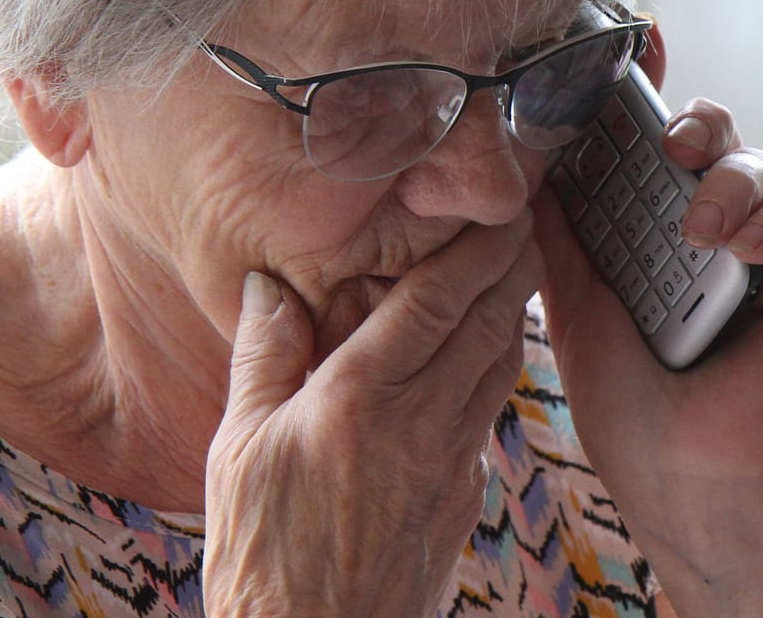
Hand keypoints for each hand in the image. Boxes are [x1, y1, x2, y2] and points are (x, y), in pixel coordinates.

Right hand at [203, 219, 543, 617]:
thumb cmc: (261, 555)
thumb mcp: (237, 447)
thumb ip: (263, 355)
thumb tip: (268, 284)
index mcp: (360, 399)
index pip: (436, 300)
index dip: (476, 247)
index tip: (501, 207)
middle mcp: (420, 425)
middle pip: (486, 325)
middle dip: (512, 267)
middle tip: (525, 221)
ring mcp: (451, 466)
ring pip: (498, 369)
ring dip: (511, 316)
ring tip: (514, 275)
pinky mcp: (461, 501)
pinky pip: (486, 418)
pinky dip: (492, 373)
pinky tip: (479, 363)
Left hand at [533, 51, 762, 612]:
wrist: (679, 479)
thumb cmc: (622, 402)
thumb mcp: (570, 305)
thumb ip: (556, 234)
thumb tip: (523, 161)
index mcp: (639, 225)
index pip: (643, 140)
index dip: (639, 95)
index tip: (629, 50)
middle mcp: (697, 225)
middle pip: (705, 133)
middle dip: (689, 119)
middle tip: (669, 143)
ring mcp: (750, 249)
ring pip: (756, 163)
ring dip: (729, 177)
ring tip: (701, 226)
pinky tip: (745, 247)